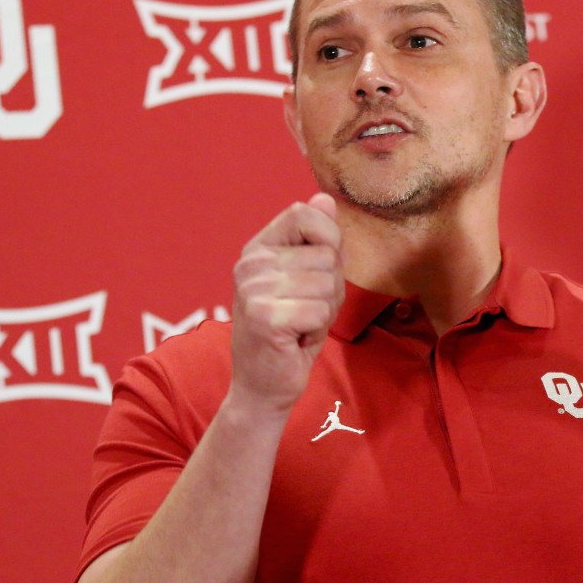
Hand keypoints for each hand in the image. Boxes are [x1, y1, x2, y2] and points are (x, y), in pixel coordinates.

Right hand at [229, 193, 344, 412]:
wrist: (263, 385)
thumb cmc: (291, 330)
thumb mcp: (306, 279)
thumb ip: (315, 240)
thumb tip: (325, 198)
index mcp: (258, 248)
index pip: (305, 213)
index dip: (329, 238)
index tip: (320, 270)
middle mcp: (251, 264)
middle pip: (326, 254)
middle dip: (331, 288)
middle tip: (306, 311)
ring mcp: (254, 289)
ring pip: (328, 283)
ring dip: (326, 310)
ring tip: (301, 324)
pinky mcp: (265, 317)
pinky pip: (321, 311)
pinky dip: (318, 330)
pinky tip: (296, 339)